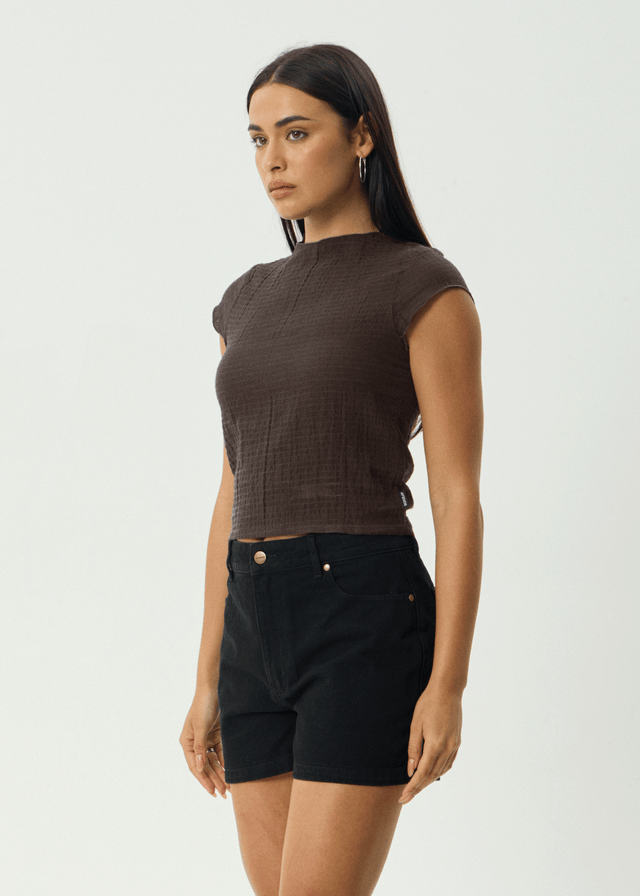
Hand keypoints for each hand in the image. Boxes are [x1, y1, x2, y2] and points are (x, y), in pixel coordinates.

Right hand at [179, 686, 230, 798]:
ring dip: (221, 774)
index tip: (212, 792)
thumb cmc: (204, 705)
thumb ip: (200, 747)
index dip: (203, 780)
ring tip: (230, 789)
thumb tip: (198, 766)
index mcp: (187, 742)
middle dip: (214, 780)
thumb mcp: (201, 727)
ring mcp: (207, 740)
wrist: (215, 688)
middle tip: (223, 795)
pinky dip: (226, 763)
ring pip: (214, 762)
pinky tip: (232, 773)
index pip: (195, 766)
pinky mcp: (218, 736)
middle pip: (205, 766)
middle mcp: (196, 743)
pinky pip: (222, 753)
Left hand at [398, 684, 461, 803]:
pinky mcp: (457, 741)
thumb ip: (413, 749)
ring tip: (417, 788)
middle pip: (432, 775)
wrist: (448, 690)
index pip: (422, 773)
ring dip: (429, 781)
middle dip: (419, 788)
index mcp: (435, 745)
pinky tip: (432, 773)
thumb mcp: (416, 725)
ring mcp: (454, 745)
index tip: (403, 797)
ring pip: (441, 770)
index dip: (412, 787)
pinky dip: (439, 771)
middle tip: (406, 798)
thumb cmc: (428, 704)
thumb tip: (410, 770)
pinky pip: (448, 763)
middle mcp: (447, 748)